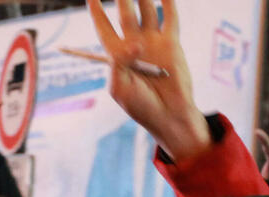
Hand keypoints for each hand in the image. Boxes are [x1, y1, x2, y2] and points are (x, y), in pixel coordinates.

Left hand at [86, 0, 209, 161]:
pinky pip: (169, 17)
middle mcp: (133, 44)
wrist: (167, 114)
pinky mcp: (171, 43)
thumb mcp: (120, 89)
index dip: (97, 12)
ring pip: (146, 10)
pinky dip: (167, 2)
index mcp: (115, 55)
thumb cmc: (139, 105)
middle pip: (125, 13)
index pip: (103, 27)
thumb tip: (134, 43)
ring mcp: (153, 41)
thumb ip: (120, 64)